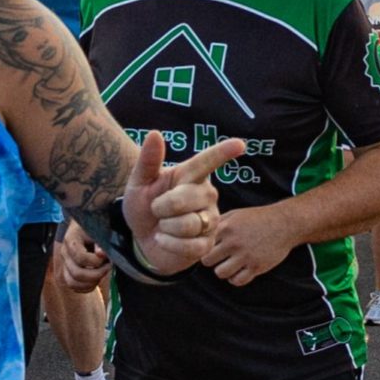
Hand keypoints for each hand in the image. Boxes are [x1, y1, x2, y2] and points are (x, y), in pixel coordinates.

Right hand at [57, 223, 109, 292]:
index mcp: (71, 239)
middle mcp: (64, 253)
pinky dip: (87, 287)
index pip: (81, 258)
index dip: (96, 261)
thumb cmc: (96, 226)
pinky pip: (74, 287)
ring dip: (91, 282)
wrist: (87, 226)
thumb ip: (100, 242)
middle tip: (109, 266)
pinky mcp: (68, 272)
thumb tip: (101, 254)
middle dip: (96, 274)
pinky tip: (97, 279)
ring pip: (73, 283)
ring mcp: (65, 264)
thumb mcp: (99, 229)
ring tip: (103, 273)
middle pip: (76, 273)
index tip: (107, 257)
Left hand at [122, 129, 239, 276]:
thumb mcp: (139, 183)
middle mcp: (207, 194)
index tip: (239, 144)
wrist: (144, 239)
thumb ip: (148, 160)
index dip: (223, 152)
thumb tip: (154, 133)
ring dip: (165, 227)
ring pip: (188, 223)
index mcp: (192, 175)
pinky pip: (189, 245)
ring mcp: (211, 219)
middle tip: (157, 209)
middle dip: (162, 206)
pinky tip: (165, 240)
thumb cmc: (145, 205)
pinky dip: (169, 243)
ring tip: (163, 226)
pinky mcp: (208, 243)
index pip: (208, 161)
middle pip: (185, 198)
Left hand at [204, 202, 301, 285]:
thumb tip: (200, 231)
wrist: (284, 223)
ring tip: (229, 265)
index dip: (203, 247)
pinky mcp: (256, 267)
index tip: (209, 248)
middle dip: (211, 260)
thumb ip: (218, 223)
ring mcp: (245, 255)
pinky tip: (239, 271)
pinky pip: (237, 281)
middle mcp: (233, 242)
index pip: (202, 244)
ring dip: (223, 270)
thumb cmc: (258, 218)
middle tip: (219, 257)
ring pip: (220, 273)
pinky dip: (235, 279)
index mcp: (226, 227)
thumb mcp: (236, 214)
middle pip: (207, 261)